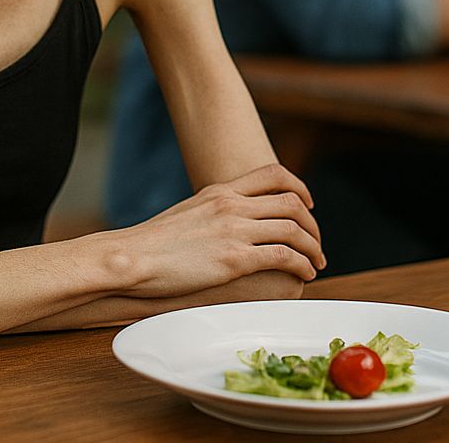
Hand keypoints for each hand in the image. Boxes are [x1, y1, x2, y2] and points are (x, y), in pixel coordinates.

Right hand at [109, 163, 324, 297]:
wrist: (132, 258)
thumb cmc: (152, 244)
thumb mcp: (187, 213)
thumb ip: (212, 212)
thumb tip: (224, 224)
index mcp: (220, 191)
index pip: (273, 174)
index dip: (299, 187)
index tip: (307, 204)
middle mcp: (232, 205)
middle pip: (291, 202)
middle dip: (312, 223)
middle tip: (316, 242)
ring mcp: (235, 230)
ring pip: (293, 229)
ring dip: (312, 246)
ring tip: (317, 262)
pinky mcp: (235, 259)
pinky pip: (283, 256)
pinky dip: (301, 264)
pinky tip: (305, 274)